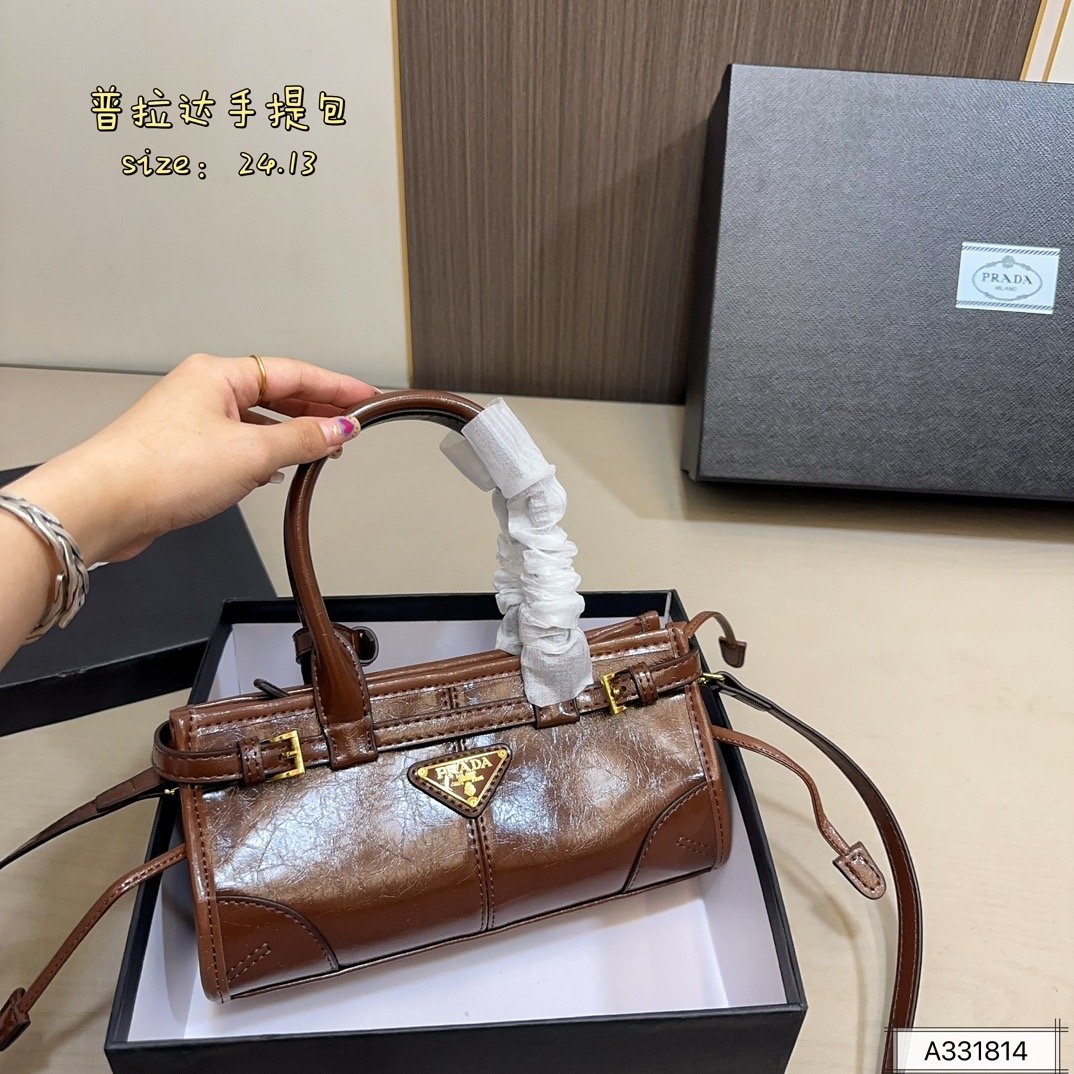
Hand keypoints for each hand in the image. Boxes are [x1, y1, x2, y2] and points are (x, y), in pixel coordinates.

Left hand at [4, 353, 376, 562]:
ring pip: (258, 420)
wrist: (103, 506)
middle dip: (317, 410)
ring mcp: (193, 422)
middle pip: (277, 393)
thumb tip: (338, 430)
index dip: (336, 386)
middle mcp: (203, 391)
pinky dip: (266, 453)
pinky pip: (239, 444)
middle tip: (352, 426)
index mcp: (218, 374)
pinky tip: (279, 468)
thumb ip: (303, 439)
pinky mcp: (185, 453)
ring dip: (292, 435)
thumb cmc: (159, 468)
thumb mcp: (251, 452)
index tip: (367, 397)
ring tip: (324, 450)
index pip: (294, 373)